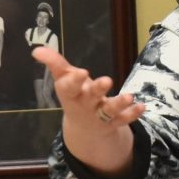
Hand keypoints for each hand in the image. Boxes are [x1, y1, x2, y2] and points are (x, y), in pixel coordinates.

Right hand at [32, 47, 144, 175]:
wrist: (83, 129)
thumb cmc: (74, 95)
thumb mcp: (64, 80)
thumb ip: (54, 64)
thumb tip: (37, 50)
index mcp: (71, 94)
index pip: (68, 88)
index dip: (74, 81)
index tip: (81, 72)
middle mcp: (85, 105)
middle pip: (91, 97)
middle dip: (98, 89)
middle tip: (107, 80)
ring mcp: (99, 115)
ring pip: (109, 110)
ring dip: (119, 103)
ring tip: (129, 96)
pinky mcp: (114, 121)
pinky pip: (124, 118)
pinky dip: (133, 113)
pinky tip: (142, 106)